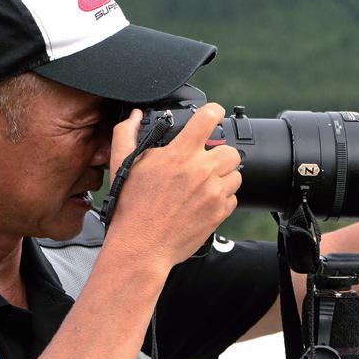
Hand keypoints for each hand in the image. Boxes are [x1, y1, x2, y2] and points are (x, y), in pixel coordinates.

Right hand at [106, 104, 240, 267]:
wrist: (141, 246)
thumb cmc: (131, 208)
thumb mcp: (122, 165)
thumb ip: (127, 134)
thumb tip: (134, 117)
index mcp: (179, 154)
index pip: (208, 119)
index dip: (213, 111)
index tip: (214, 113)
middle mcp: (200, 171)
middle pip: (230, 150)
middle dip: (220, 154)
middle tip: (205, 162)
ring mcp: (213, 193)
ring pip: (235, 174)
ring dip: (223, 176)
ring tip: (204, 184)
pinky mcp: (219, 213)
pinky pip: (233, 197)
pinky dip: (222, 198)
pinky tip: (203, 202)